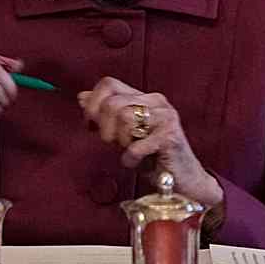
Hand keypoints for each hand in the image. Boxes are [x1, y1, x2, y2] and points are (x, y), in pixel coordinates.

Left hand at [78, 78, 224, 209]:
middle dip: (104, 127)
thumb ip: (105, 114)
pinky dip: (129, 159)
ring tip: (129, 151)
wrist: (182, 179)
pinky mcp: (170, 137)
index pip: (109, 83)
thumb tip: (82, 96)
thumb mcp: (122, 133)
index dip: (93, 104)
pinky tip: (135, 163)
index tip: (90, 125)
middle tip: (112, 143)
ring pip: (124, 118)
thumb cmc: (151, 156)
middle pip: (112, 102)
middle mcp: (157, 101)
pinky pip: (135, 145)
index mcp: (144, 97)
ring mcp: (166, 117)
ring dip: (120, 142)